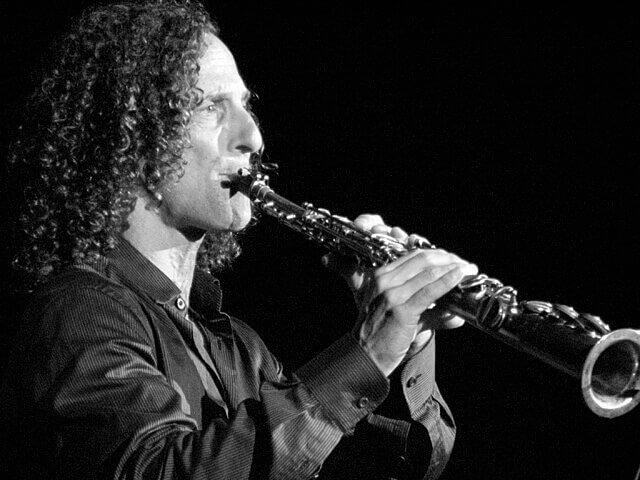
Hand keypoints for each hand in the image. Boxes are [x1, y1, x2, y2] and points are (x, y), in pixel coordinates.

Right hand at [323, 214, 477, 375]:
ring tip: (469, 270)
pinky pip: (430, 291)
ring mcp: (391, 295)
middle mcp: (384, 281)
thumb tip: (455, 315)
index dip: (438, 255)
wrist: (365, 356)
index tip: (454, 260)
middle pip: (423, 260)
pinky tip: (460, 277)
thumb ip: (426, 309)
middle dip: (448, 259)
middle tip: (466, 265)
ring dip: (453, 268)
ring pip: (428, 272)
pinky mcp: (401, 310)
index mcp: (380, 276)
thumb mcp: (399, 313)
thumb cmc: (380, 335)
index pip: (414, 256)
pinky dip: (448, 281)